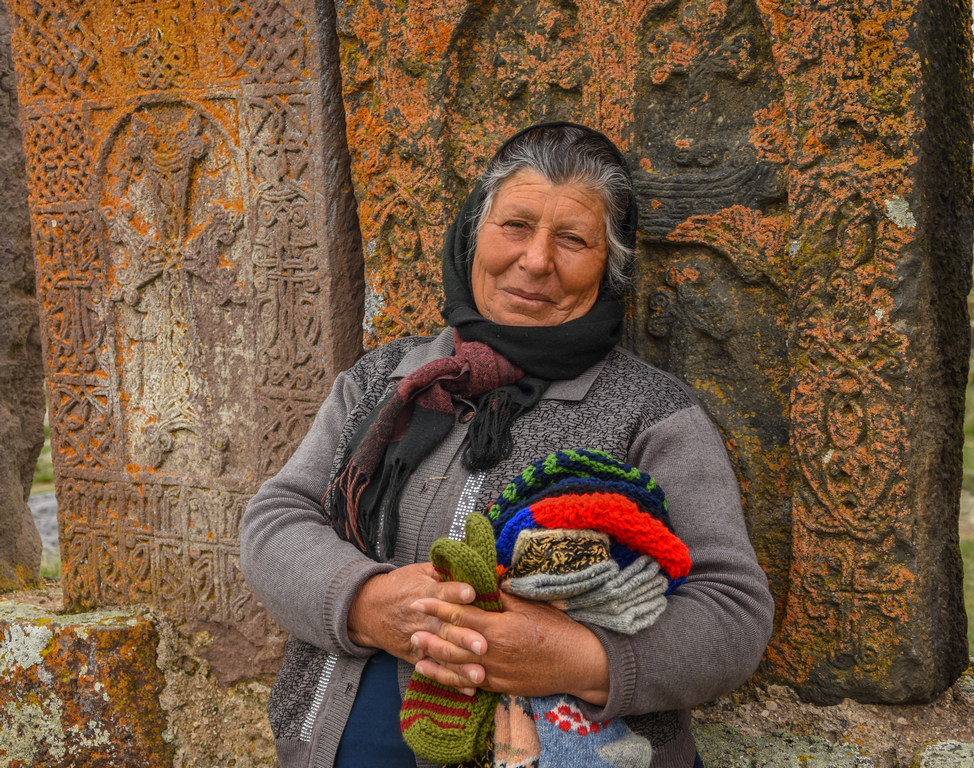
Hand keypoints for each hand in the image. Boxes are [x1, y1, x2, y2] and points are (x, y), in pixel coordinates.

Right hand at [347, 562, 488, 684]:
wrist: (368, 609)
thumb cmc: (401, 586)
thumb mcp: (420, 571)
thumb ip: (445, 568)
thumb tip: (469, 556)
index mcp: (425, 593)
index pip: (442, 592)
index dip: (456, 592)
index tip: (471, 593)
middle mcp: (423, 618)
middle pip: (445, 627)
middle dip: (464, 637)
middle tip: (483, 645)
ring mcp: (418, 639)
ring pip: (442, 653)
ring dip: (461, 665)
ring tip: (480, 674)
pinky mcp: (415, 655)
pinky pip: (435, 670)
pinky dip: (451, 681)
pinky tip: (469, 689)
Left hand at [409, 588, 609, 704]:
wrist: (578, 663)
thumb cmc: (556, 630)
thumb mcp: (529, 606)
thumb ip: (501, 596)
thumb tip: (481, 580)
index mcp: (498, 628)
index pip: (461, 616)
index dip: (438, 607)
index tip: (420, 600)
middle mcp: (492, 653)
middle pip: (453, 643)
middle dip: (430, 633)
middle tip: (410, 624)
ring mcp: (495, 672)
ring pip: (457, 666)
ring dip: (434, 658)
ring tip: (415, 650)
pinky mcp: (500, 686)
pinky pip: (470, 683)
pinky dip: (450, 678)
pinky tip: (436, 674)